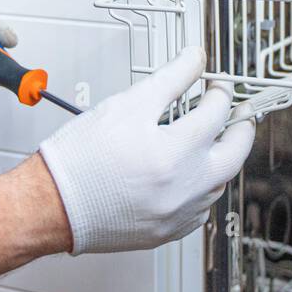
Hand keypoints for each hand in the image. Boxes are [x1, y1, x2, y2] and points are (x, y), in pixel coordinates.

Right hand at [38, 47, 255, 254]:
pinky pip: (200, 209)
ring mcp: (180, 214)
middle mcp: (186, 188)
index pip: (218, 112)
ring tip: (209, 140)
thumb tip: (194, 59)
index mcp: (178, 152)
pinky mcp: (168, 232)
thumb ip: (170, 78)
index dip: (220, 92)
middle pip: (236, 153)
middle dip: (240, 128)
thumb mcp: (127, 104)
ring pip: (220, 183)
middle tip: (237, 113)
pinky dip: (201, 188)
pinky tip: (187, 174)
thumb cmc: (80, 158)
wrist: (51, 204)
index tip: (216, 85)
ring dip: (221, 159)